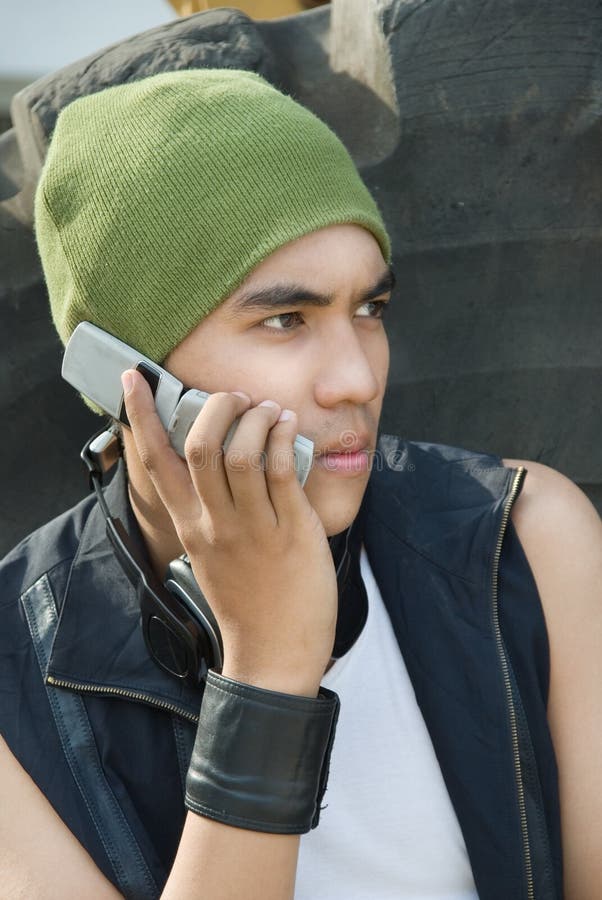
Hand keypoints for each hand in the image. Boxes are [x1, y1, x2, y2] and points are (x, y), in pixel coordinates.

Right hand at [121, 372, 337, 695]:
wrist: (275, 655)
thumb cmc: (247, 602)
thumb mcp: (212, 555)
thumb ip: (209, 513)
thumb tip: (223, 466)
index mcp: (190, 526)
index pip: (156, 462)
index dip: (142, 415)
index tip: (134, 379)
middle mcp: (214, 523)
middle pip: (200, 446)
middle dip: (216, 407)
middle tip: (235, 398)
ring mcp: (252, 528)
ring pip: (241, 453)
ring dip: (256, 418)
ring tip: (269, 410)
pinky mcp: (291, 532)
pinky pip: (281, 472)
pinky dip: (283, 438)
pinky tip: (289, 427)